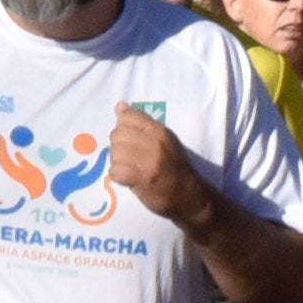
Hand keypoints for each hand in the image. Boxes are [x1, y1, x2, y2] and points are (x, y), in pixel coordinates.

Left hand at [108, 103, 208, 223]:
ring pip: (115, 153)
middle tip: (128, 157)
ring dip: (117, 162)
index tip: (129, 139)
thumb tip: (119, 106)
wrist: (188, 195)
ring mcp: (149, 161)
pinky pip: (116, 171)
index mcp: (160, 131)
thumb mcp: (163, 140)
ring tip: (128, 168)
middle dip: (118, 146)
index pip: (128, 117)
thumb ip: (141, 124)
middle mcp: (155, 143)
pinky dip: (117, 176)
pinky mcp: (142, 179)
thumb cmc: (174, 167)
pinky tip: (126, 178)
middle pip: (117, 135)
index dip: (122, 128)